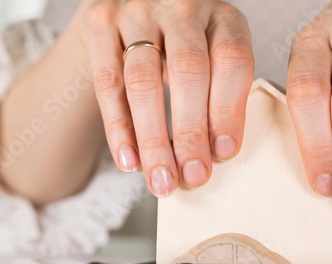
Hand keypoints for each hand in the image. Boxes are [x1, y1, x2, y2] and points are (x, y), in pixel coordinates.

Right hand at [81, 0, 253, 196]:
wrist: (138, 9)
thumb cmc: (185, 46)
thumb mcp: (213, 57)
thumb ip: (218, 94)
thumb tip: (214, 154)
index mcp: (221, 17)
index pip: (231, 61)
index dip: (228, 111)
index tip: (223, 153)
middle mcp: (180, 7)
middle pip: (187, 72)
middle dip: (190, 133)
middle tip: (192, 177)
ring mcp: (137, 12)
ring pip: (143, 80)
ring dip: (153, 138)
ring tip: (160, 179)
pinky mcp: (100, 23)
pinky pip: (107, 82)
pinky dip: (118, 126)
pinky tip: (129, 159)